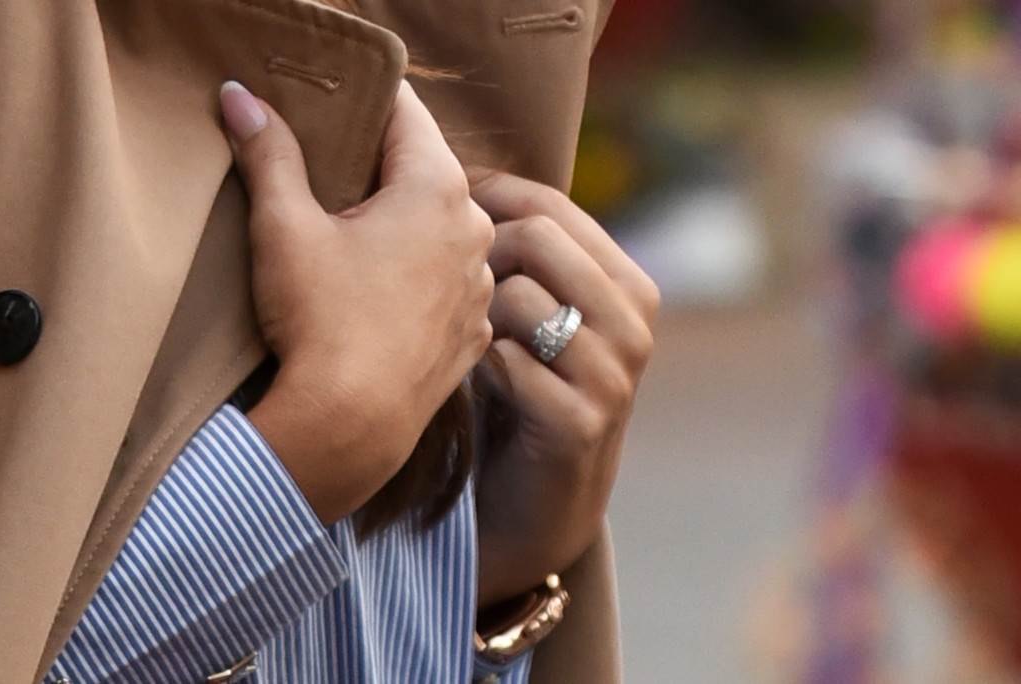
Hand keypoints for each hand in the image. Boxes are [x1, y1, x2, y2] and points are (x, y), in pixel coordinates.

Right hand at [220, 81, 494, 525]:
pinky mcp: (474, 330)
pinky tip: (382, 292)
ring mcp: (481, 285)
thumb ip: (268, 153)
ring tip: (356, 239)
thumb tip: (239, 94)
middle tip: (332, 169)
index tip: (336, 94)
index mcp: (437, 188)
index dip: (367, 96)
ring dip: (406, 224)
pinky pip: (449, 282)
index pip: (406, 111)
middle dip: (381, 164)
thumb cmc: (322, 321)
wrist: (353, 426)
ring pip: (443, 229)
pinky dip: (421, 275)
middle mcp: (475, 230)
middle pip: (427, 170)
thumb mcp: (285, 228)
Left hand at [469, 171, 658, 606]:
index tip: (439, 219)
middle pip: (534, 237)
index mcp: (628, 283)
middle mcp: (634, 321)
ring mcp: (615, 373)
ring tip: (466, 342)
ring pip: (516, 295)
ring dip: (475, 317)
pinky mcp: (582, 422)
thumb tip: (462, 175)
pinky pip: (506, 360)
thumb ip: (527, 257)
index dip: (483, 198)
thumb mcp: (538, 316)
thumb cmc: (526, 395)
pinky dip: (479, 367)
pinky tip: (478, 385)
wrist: (538, 504)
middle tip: (448, 291)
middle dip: (476, 256)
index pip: (549, 203)